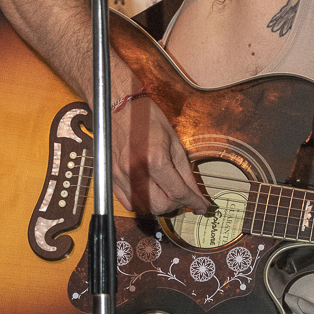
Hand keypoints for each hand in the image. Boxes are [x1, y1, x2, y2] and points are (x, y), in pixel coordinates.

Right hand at [112, 95, 212, 217]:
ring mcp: (120, 175)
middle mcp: (135, 170)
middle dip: (176, 205)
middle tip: (182, 196)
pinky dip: (142, 203)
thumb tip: (195, 193)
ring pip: (144, 208)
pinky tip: (150, 192)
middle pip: (160, 206)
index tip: (201, 207)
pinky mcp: (111, 176)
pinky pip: (128, 203)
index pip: (178, 193)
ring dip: (159, 205)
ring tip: (166, 192)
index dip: (193, 202)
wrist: (119, 106)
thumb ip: (185, 171)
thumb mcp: (174, 141)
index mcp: (155, 159)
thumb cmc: (147, 117)